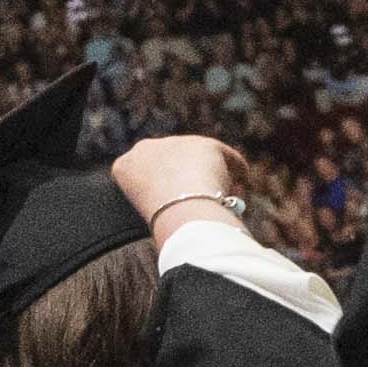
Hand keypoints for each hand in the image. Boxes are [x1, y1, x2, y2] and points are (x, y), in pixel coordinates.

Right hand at [105, 132, 248, 235]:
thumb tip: (180, 217)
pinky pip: (225, 156)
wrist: (181, 209)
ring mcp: (175, 144)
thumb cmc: (165, 223)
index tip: (177, 203)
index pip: (143, 174)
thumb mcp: (151, 216)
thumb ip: (161, 205)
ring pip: (199, 159)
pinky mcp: (204, 143)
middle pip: (171, 162)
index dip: (163, 188)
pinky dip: (236, 169)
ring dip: (213, 175)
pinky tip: (243, 185)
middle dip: (186, 176)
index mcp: (124, 167)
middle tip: (203, 200)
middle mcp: (146, 148)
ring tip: (227, 199)